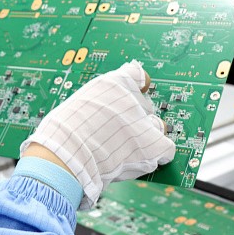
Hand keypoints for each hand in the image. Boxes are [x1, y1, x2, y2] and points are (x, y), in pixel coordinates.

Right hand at [20, 60, 175, 209]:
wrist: (67, 153)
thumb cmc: (67, 133)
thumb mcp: (79, 104)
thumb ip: (99, 101)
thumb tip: (111, 108)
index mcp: (114, 82)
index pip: (137, 75)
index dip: (138, 84)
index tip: (138, 89)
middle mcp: (133, 96)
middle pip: (146, 106)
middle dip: (137, 118)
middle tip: (119, 132)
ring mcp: (145, 120)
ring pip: (157, 127)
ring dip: (147, 137)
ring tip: (125, 148)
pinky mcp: (154, 145)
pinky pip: (166, 148)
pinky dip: (156, 155)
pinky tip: (138, 159)